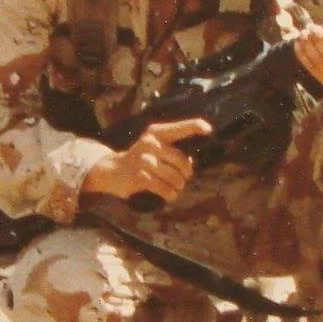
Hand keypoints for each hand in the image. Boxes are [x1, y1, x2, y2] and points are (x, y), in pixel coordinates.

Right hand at [82, 118, 212, 203]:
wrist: (113, 169)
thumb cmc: (142, 158)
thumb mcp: (155, 148)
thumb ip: (173, 151)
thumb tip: (192, 162)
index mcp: (156, 132)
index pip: (180, 127)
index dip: (195, 127)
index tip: (209, 131)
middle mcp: (150, 143)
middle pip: (181, 160)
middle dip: (186, 173)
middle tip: (184, 178)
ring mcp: (143, 160)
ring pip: (173, 176)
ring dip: (178, 185)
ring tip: (176, 188)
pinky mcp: (139, 176)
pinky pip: (163, 187)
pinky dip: (170, 194)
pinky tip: (170, 195)